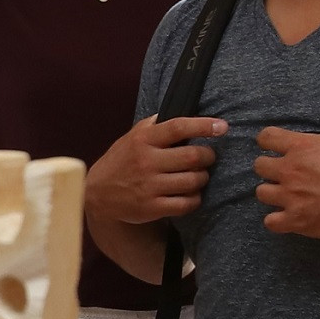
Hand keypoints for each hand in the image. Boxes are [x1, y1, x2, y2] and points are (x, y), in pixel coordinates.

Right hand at [87, 114, 226, 227]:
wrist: (97, 194)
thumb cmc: (121, 162)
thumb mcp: (131, 138)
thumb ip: (154, 126)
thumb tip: (183, 111)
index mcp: (143, 140)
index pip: (178, 128)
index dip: (204, 126)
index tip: (222, 127)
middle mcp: (146, 162)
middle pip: (193, 156)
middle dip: (208, 156)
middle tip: (207, 157)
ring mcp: (149, 186)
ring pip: (193, 181)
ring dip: (202, 178)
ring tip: (198, 176)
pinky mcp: (152, 207)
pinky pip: (186, 203)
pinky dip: (195, 198)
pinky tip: (190, 194)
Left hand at [255, 124, 319, 240]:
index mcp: (303, 147)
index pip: (267, 137)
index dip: (269, 141)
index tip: (274, 145)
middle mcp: (291, 170)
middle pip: (260, 166)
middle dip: (269, 168)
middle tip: (283, 172)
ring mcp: (291, 196)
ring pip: (261, 193)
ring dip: (272, 193)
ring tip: (285, 195)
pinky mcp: (296, 220)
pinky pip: (271, 222)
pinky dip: (277, 220)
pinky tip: (287, 218)